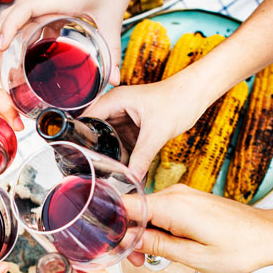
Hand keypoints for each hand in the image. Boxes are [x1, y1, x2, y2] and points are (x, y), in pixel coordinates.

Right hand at [0, 0, 133, 84]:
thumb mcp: (113, 16)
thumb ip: (112, 48)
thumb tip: (113, 80)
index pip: (24, 10)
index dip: (9, 28)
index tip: (1, 48)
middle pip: (10, 16)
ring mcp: (46, 2)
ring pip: (15, 19)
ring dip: (3, 39)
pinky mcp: (50, 6)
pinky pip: (29, 22)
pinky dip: (21, 39)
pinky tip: (23, 59)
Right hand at [83, 78, 212, 175]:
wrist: (196, 95)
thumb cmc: (178, 100)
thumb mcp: (157, 132)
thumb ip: (142, 156)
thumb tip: (131, 177)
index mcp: (115, 100)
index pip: (86, 118)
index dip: (79, 136)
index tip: (76, 154)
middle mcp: (116, 106)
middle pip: (94, 130)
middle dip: (93, 148)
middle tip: (90, 167)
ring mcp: (124, 115)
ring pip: (108, 137)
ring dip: (108, 151)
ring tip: (105, 170)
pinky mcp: (134, 124)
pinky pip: (121, 140)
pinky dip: (121, 152)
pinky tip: (121, 166)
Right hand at [124, 185, 272, 272]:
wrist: (270, 236)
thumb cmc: (241, 249)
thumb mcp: (194, 257)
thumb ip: (158, 245)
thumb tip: (129, 238)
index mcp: (173, 206)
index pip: (125, 205)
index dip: (112, 225)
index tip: (112, 246)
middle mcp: (176, 195)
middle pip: (134, 209)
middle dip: (128, 234)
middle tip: (137, 262)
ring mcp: (183, 196)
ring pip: (147, 211)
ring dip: (144, 233)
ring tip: (152, 257)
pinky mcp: (190, 201)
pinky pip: (162, 211)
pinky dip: (158, 228)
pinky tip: (166, 246)